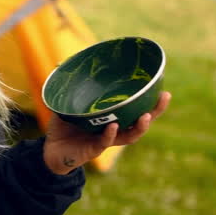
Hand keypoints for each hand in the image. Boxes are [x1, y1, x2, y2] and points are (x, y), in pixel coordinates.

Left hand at [43, 91, 172, 174]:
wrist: (49, 151)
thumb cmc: (63, 128)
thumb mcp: (66, 105)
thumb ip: (67, 88)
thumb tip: (62, 63)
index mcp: (112, 118)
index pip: (136, 109)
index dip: (151, 101)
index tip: (163, 88)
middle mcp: (114, 129)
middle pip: (141, 122)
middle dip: (155, 110)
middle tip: (165, 96)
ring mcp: (106, 140)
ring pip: (129, 136)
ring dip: (140, 127)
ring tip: (146, 116)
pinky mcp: (94, 150)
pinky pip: (105, 142)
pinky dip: (110, 134)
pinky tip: (114, 126)